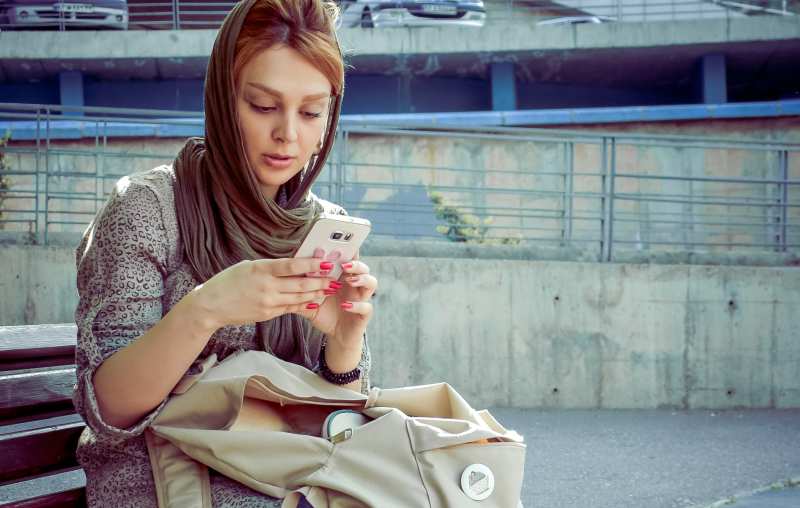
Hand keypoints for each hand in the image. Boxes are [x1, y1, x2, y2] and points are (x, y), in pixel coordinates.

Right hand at [189, 258, 338, 330]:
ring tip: (329, 289)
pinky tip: (315, 301)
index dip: (311, 264)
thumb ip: (270, 267)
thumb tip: (292, 264)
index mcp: (261, 269)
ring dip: (316, 293)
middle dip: (320, 281)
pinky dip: (304, 304)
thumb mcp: (248, 266)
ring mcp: (268, 302)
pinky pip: (290, 307)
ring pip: (299, 297)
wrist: (211, 306)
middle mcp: (267, 286)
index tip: (326, 262)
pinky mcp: (268, 314)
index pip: (292, 265)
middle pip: (300, 283)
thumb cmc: (228, 281)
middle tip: (335, 278)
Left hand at [299, 255, 376, 347]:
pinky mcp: (364, 313)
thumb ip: (302, 289)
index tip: (335, 246)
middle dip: (355, 263)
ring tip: (350, 280)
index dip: (345, 251)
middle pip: (363, 267)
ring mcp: (362, 298)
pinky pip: (366, 306)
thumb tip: (286, 278)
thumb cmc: (325, 313)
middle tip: (344, 263)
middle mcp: (355, 285)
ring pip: (371, 282)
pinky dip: (357, 305)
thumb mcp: (310, 300)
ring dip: (362, 279)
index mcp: (342, 277)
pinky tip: (345, 305)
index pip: (347, 259)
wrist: (336, 335)